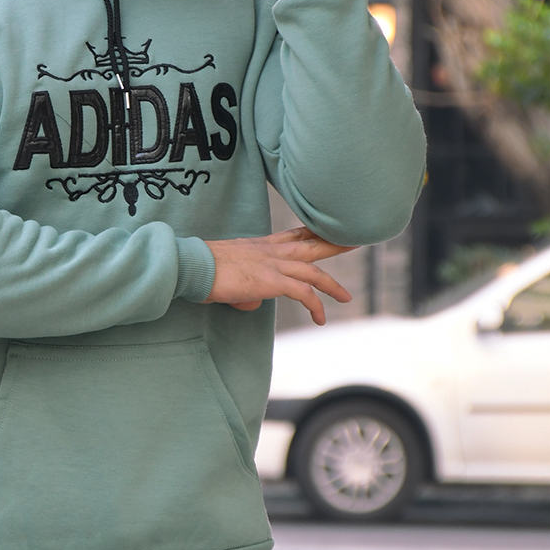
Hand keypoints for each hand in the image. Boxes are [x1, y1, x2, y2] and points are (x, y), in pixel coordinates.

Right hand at [203, 226, 353, 324]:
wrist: (192, 264)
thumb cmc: (202, 268)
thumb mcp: (229, 271)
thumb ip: (246, 283)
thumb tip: (251, 300)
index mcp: (259, 245)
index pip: (292, 235)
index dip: (313, 233)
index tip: (328, 231)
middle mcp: (269, 250)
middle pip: (310, 244)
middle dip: (334, 243)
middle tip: (356, 241)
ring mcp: (272, 264)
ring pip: (313, 270)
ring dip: (333, 284)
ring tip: (346, 297)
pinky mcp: (271, 281)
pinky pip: (303, 292)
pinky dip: (316, 305)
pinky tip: (320, 318)